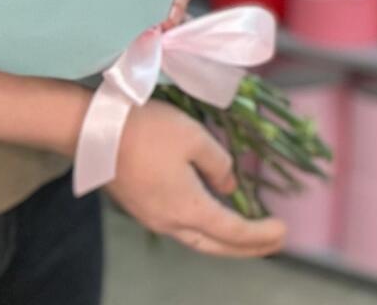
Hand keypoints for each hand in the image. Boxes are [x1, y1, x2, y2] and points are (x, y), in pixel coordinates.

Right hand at [105, 101, 286, 257]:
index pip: (234, 232)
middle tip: (272, 241)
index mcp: (188, 209)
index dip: (262, 234)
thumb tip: (227, 185)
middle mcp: (169, 222)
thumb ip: (219, 164)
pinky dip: (201, 226)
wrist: (92, 128)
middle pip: (215, 246)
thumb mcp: (193, 137)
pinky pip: (178, 226)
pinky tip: (205, 212)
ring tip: (243, 231)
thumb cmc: (146, 129)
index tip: (284, 229)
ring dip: (222, 239)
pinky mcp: (137, 205)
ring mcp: (149, 216)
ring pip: (195, 238)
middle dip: (247, 247)